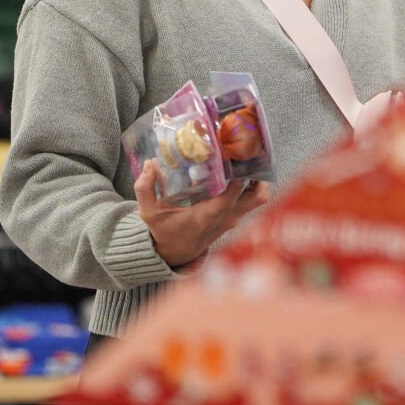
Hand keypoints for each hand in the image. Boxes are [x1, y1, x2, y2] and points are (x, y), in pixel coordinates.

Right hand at [134, 164, 271, 268]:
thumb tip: (150, 164)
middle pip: (258, 195)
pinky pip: (253, 199)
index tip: (235, 152)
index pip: (232, 194)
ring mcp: (234, 217)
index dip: (238, 173)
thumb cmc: (165, 231)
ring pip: (260, 197)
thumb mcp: (149, 213)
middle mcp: (227, 216)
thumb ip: (145, 189)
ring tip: (248, 156)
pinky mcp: (236, 216)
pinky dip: (253, 184)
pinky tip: (243, 168)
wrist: (175, 253)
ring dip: (259, 177)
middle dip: (258, 171)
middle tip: (248, 151)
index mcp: (208, 215)